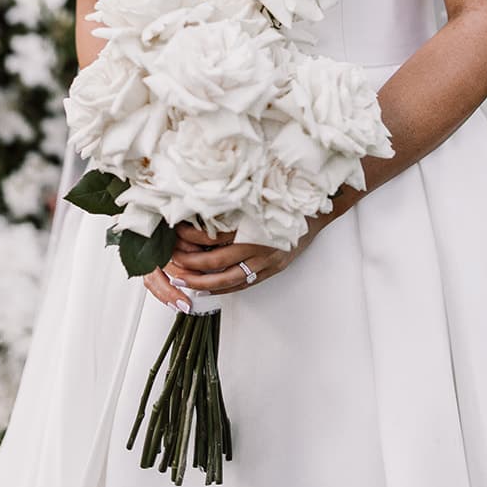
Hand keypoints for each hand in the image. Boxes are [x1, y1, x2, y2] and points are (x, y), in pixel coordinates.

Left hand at [164, 215, 327, 298]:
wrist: (314, 212)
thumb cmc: (283, 201)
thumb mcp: (255, 197)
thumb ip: (230, 206)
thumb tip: (198, 212)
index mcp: (250, 223)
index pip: (213, 235)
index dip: (191, 237)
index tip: (176, 235)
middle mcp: (257, 244)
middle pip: (216, 261)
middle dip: (191, 264)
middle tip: (173, 263)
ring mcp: (265, 260)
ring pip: (228, 278)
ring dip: (202, 282)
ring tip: (184, 281)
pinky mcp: (272, 269)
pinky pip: (244, 284)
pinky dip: (224, 288)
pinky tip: (208, 289)